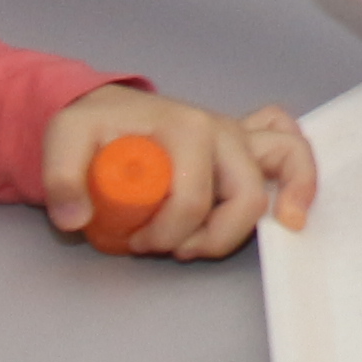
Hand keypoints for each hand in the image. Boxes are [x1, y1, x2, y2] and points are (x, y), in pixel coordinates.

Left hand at [43, 88, 311, 255]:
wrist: (106, 110)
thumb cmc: (92, 126)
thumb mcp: (62, 141)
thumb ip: (61, 177)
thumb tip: (76, 220)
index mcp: (184, 128)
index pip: (193, 197)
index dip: (169, 233)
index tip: (138, 243)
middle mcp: (222, 129)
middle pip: (247, 195)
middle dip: (214, 237)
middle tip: (175, 251)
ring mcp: (239, 135)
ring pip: (286, 164)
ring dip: (264, 213)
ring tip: (221, 242)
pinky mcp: (245, 144)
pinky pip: (288, 145)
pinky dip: (299, 173)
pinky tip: (292, 209)